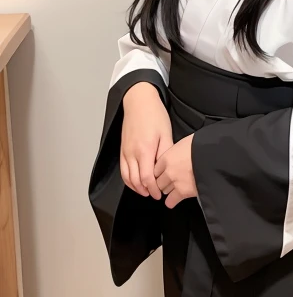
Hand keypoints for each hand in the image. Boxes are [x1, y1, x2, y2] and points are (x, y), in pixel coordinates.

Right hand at [120, 82, 173, 199]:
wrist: (139, 102)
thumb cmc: (155, 115)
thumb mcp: (166, 134)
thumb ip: (165, 154)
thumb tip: (165, 170)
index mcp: (145, 150)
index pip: (147, 178)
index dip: (154, 189)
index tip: (160, 194)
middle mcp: (132, 153)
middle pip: (136, 181)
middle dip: (145, 191)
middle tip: (155, 195)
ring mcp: (125, 152)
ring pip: (127, 178)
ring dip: (136, 187)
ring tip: (146, 191)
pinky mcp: (122, 149)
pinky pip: (122, 170)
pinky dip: (128, 180)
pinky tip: (135, 182)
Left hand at [154, 134, 197, 208]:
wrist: (214, 156)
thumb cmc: (201, 146)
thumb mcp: (185, 143)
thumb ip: (176, 152)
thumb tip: (178, 154)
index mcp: (166, 158)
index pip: (155, 169)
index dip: (161, 171)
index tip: (165, 172)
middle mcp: (167, 171)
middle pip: (158, 181)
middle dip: (164, 181)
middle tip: (172, 180)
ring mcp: (174, 182)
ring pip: (164, 190)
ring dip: (169, 190)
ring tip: (177, 187)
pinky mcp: (183, 192)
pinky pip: (170, 201)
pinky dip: (172, 201)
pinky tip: (175, 199)